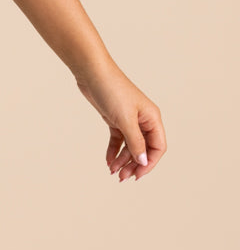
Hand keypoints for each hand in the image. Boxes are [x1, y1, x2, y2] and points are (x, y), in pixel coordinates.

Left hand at [76, 64, 165, 181]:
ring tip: (113, 172)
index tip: (138, 175)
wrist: (91, 72)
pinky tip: (108, 161)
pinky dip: (114, 150)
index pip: (158, 147)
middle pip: (143, 149)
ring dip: (123, 159)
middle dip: (134, 164)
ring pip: (130, 146)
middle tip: (122, 177)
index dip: (150, 163)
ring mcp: (128, 119)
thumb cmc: (111, 90)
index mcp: (152, 118)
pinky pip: (118, 139)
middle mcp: (143, 120)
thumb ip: (135, 142)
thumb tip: (143, 161)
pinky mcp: (114, 118)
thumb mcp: (125, 119)